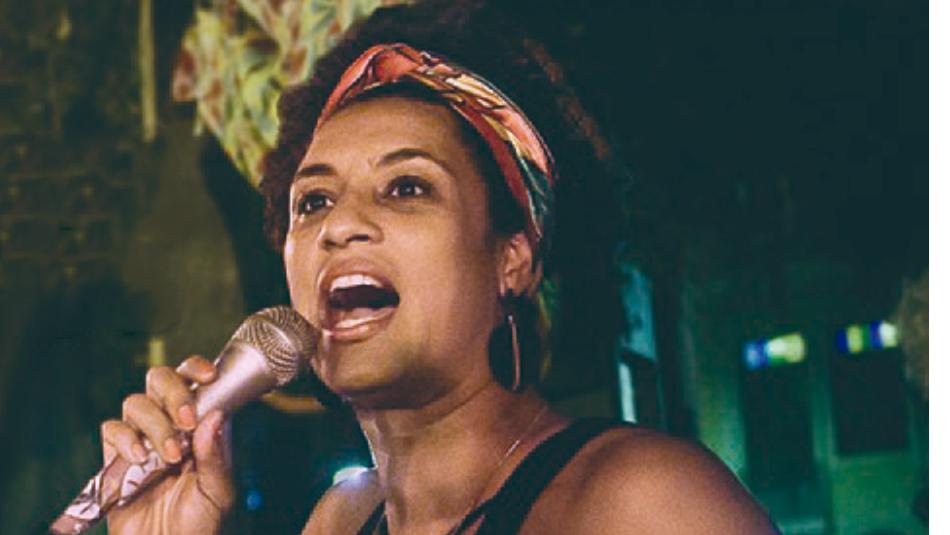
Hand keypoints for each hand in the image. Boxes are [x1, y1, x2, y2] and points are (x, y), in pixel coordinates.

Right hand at [101, 356, 233, 534]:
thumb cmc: (200, 522)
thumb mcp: (218, 491)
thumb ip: (215, 456)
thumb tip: (215, 415)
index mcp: (201, 423)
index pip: (196, 380)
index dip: (197, 369)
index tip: (209, 376)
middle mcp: (171, 423)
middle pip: (161, 379)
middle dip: (174, 391)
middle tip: (187, 420)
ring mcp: (143, 437)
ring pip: (137, 403)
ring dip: (155, 425)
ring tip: (169, 456)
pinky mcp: (116, 457)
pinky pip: (112, 430)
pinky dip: (125, 439)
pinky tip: (140, 459)